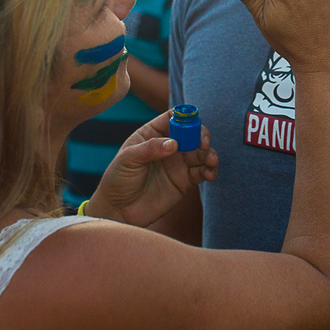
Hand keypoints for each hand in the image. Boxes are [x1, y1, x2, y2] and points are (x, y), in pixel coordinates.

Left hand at [86, 111, 218, 227]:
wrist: (119, 211)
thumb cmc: (118, 180)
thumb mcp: (127, 160)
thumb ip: (150, 149)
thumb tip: (174, 144)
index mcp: (152, 134)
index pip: (173, 118)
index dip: (185, 118)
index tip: (192, 125)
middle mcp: (168, 146)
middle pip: (192, 133)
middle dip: (201, 136)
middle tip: (203, 144)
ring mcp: (178, 163)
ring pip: (200, 152)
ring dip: (209, 154)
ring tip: (211, 161)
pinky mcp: (184, 181)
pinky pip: (202, 172)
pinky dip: (210, 170)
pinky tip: (210, 174)